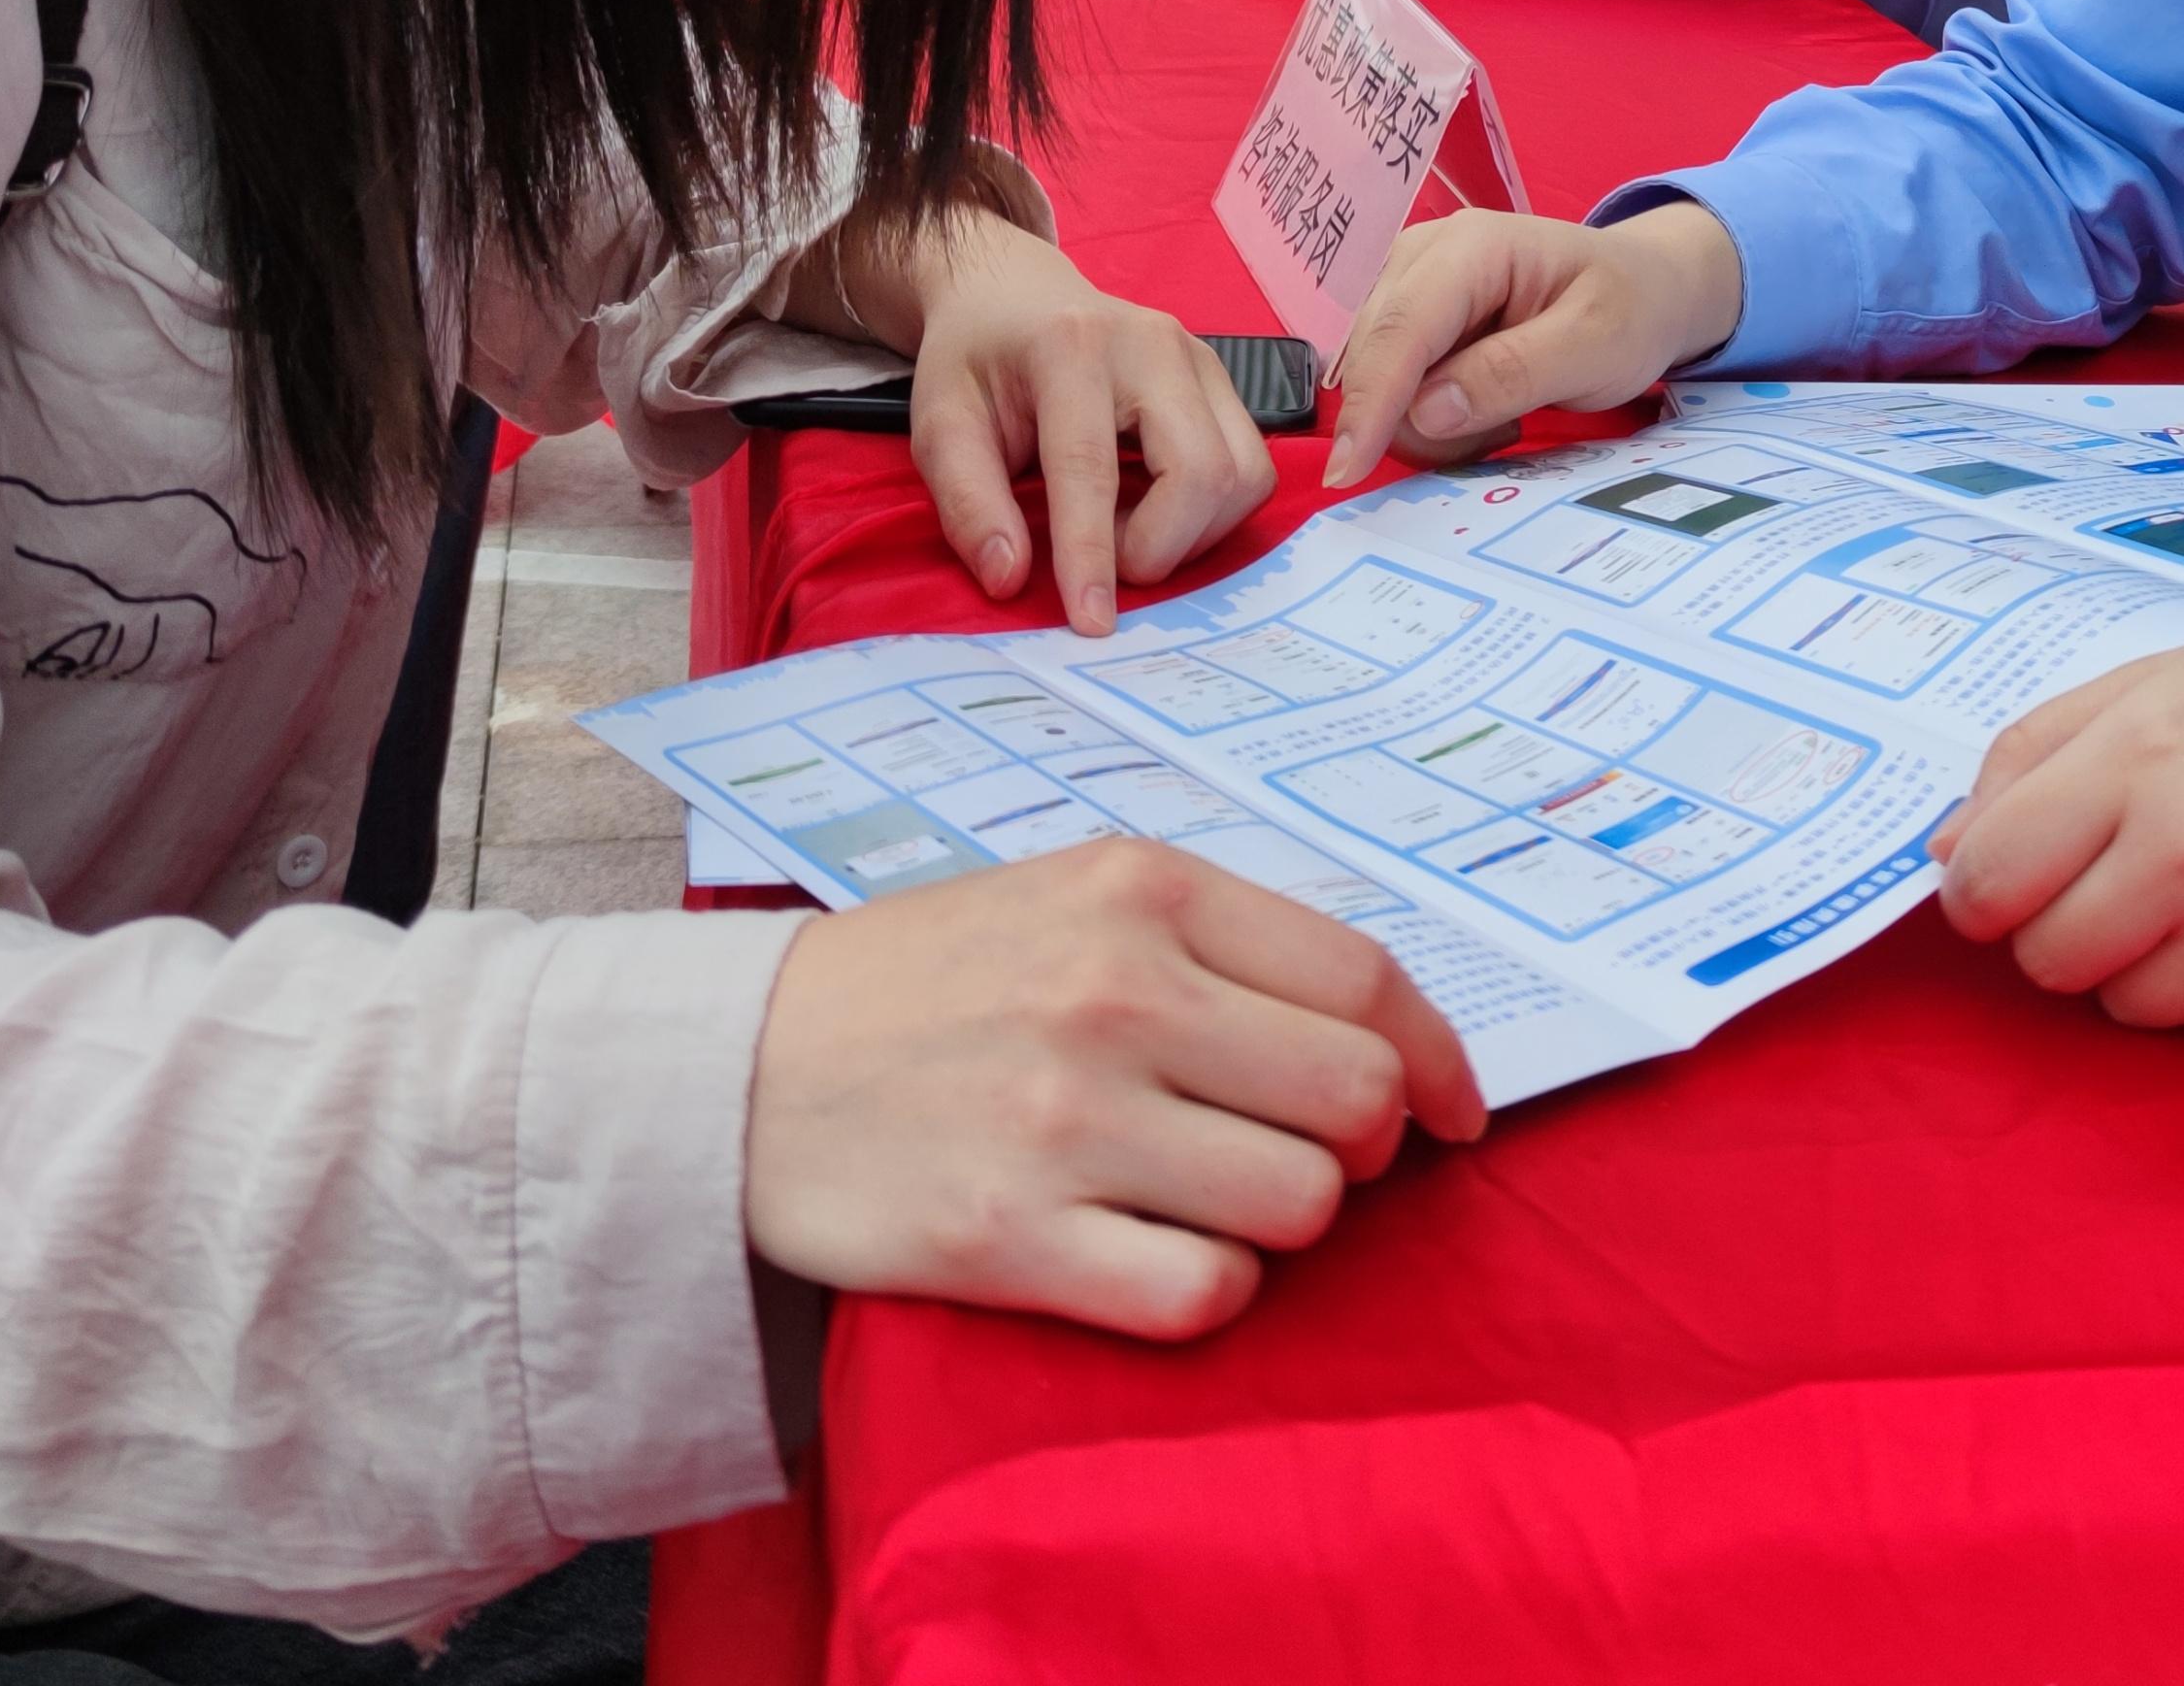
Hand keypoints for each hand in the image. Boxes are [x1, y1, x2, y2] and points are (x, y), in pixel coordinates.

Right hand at [740, 842, 1487, 1338]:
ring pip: (1300, 1204)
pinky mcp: (1016, 1239)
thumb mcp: (1070, 896)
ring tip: (1212, 1202)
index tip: (1451, 1112)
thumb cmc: (927, 983)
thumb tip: (1383, 1034)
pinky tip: (1153, 1259)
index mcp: (1143, 889)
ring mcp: (1068, 1120)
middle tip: (1310, 1157)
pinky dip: (1206, 1290)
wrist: (731, 1070)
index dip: (1437, 1060)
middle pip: (1357, 1100)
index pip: (1365, 981)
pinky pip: (1205, 1295)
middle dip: (1364, 1147)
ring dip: (1282, 1222)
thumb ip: (1215, 943)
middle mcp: (1118, 993)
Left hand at [843, 208, 1274, 629]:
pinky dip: (1209, 514)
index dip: (1092, 554)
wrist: (1016, 295)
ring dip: (1190, 534)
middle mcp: (1154, 343)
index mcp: (1072, 346)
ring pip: (1242, 477)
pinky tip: (1155, 504)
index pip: (1092, 466)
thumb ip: (968, 503)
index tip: (1090, 624)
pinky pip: (1250, 471)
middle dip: (1158, 547)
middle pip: (1201, 472)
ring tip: (1127, 526)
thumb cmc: (976, 364)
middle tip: (1102, 556)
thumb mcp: (940, 425)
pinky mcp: (1225, 383)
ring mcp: (1202, 359)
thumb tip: (1010, 579)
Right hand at [1318, 203, 1746, 488]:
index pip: (1402, 328)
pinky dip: (1431, 416)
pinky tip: (1484, 408)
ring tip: (1505, 417)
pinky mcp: (1409, 319)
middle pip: (1376, 355)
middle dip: (1418, 421)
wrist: (1646, 287)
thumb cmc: (1629, 309)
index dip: (1372, 402)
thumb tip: (1427, 412)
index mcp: (1471, 247)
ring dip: (1430, 422)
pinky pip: (1392, 384)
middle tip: (1507, 434)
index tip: (1347, 471)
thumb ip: (1513, 374)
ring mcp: (1409, 284)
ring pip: (1377, 377)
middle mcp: (1423, 255)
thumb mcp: (1595, 346)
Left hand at [1926, 630, 2183, 1036]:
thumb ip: (2039, 752)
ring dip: (2149, 963)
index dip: (1986, 888)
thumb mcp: (2168, 679)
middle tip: (2129, 873)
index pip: (1990, 880)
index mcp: (2147, 755)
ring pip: (2128, 1009)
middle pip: (2046, 963)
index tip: (2012, 876)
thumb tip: (1945, 856)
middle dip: (2063, 928)